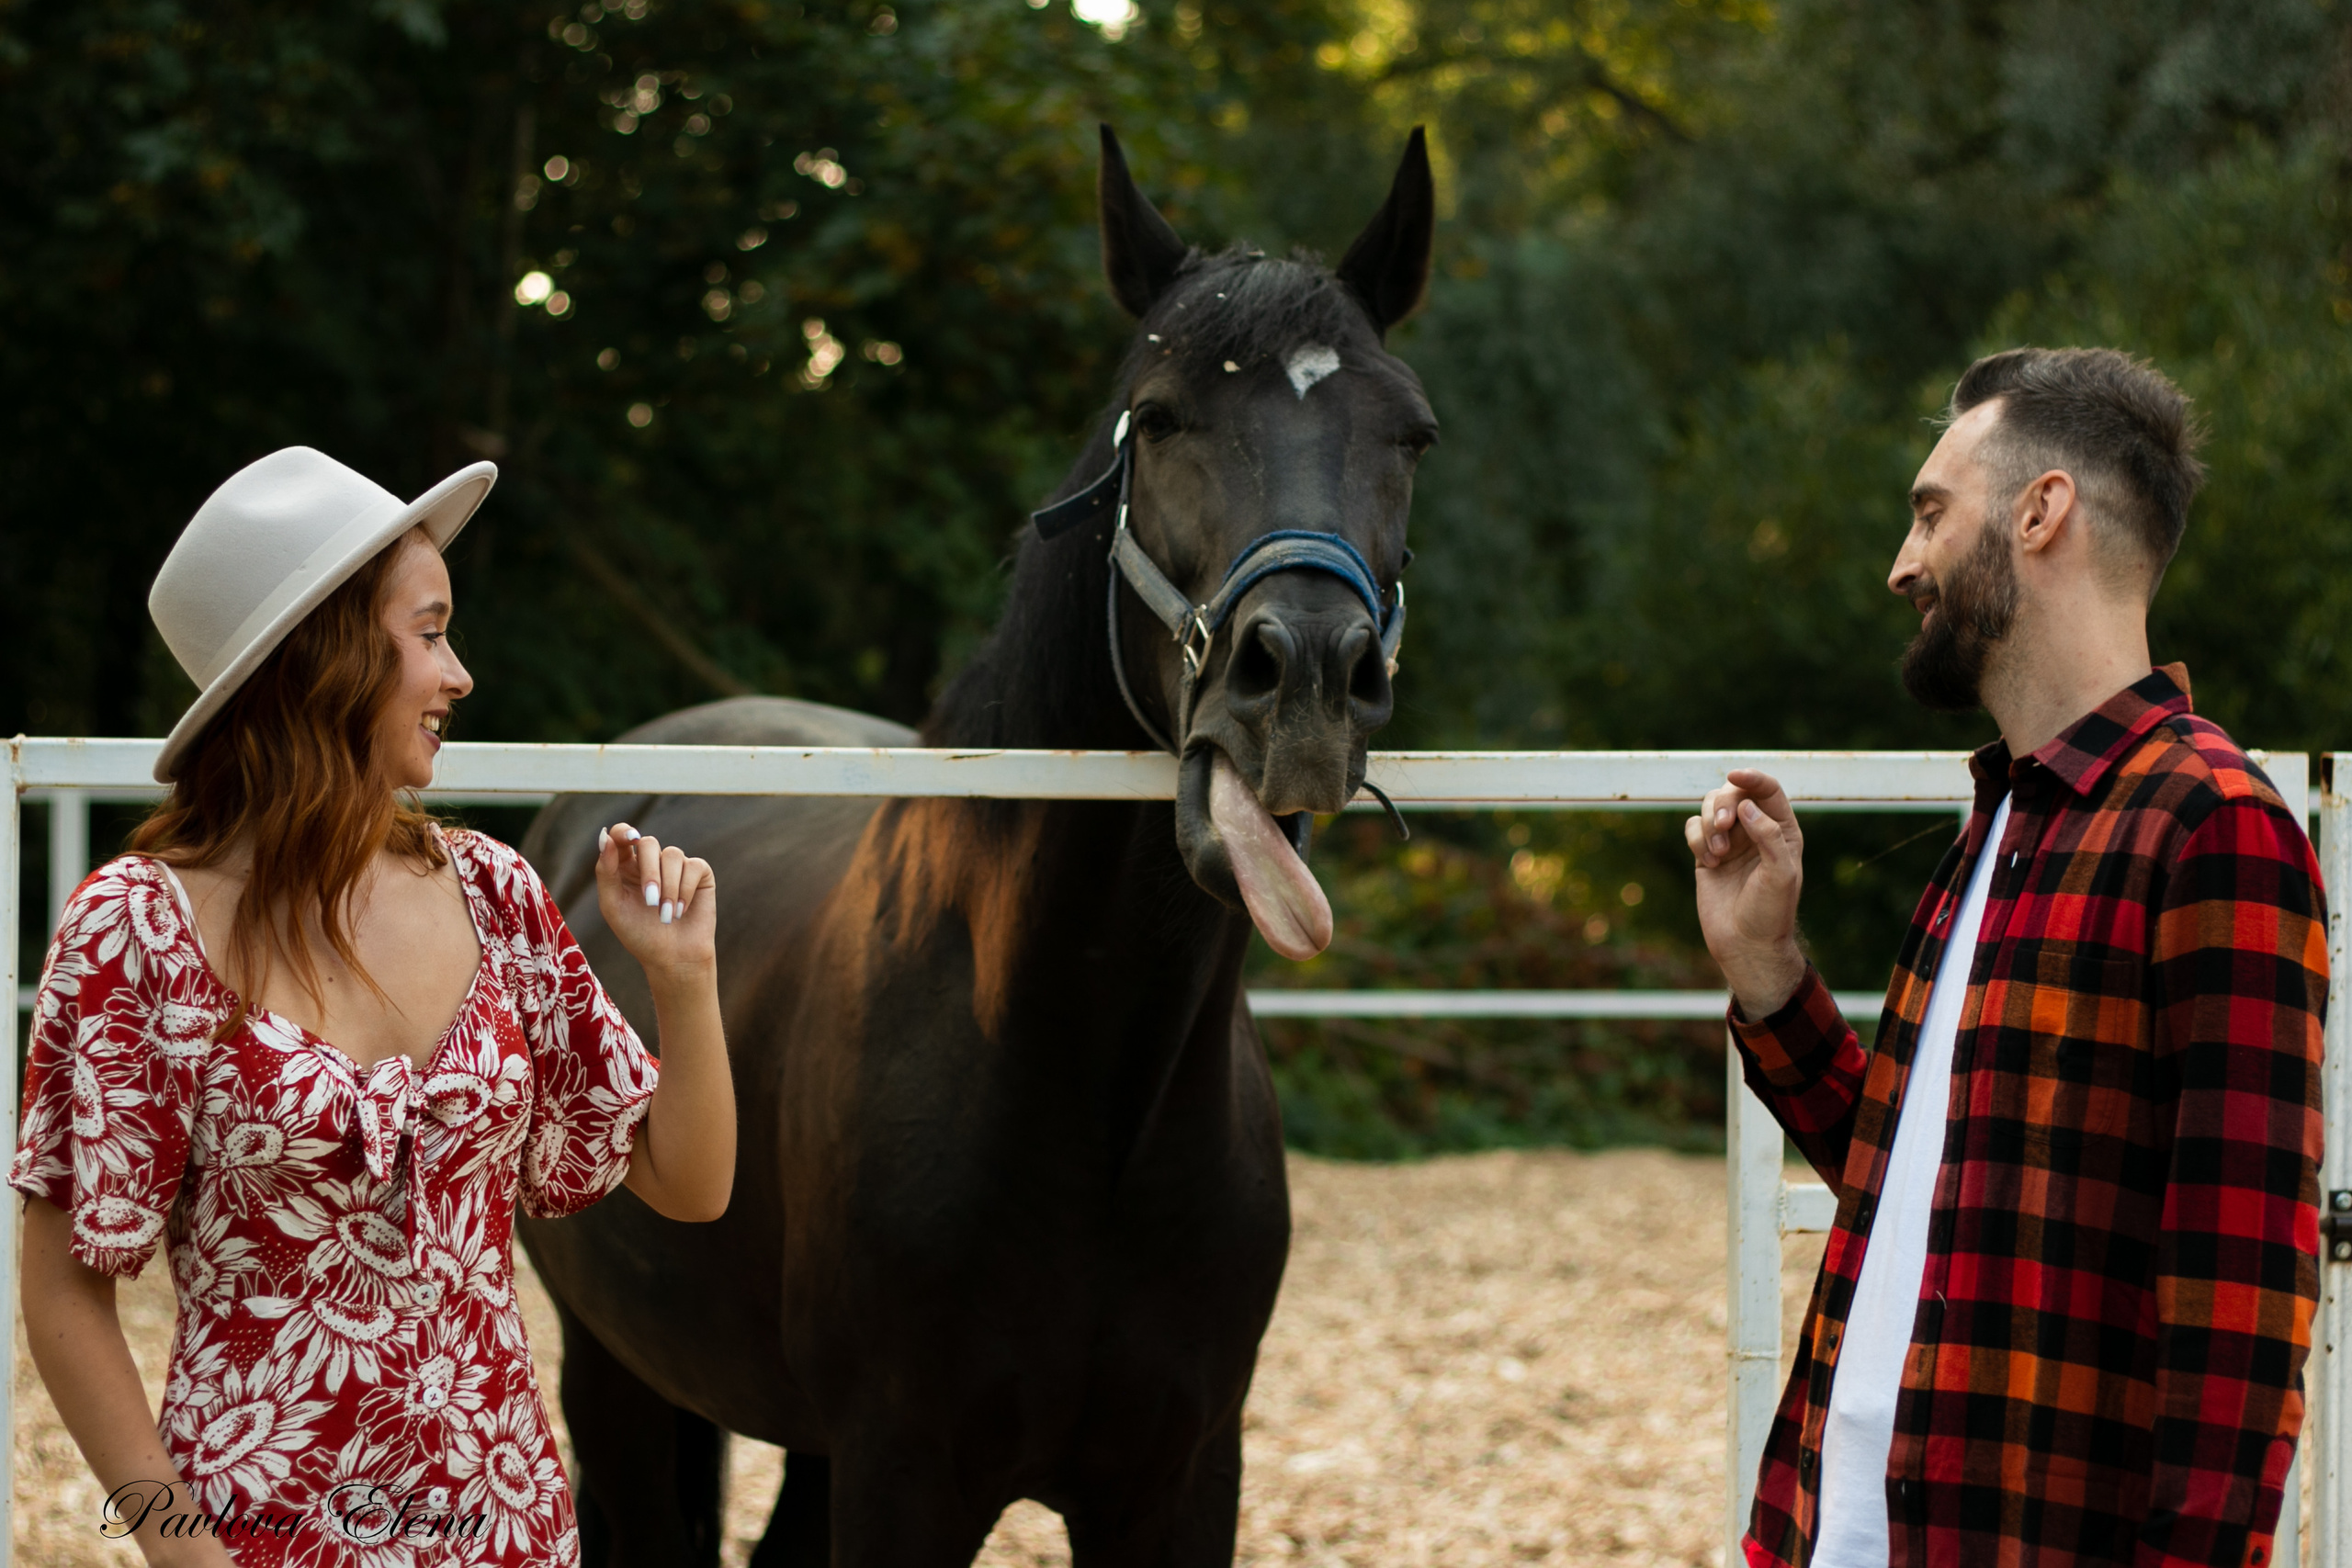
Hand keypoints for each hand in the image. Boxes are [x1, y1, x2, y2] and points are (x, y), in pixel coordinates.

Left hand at [594, 823, 716, 983]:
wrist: (672, 958)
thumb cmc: (638, 934)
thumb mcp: (612, 905)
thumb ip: (606, 871)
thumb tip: (605, 836)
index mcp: (625, 866)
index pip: (622, 835)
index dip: (624, 832)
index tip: (631, 840)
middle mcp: (651, 862)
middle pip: (648, 843)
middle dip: (649, 872)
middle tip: (650, 901)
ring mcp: (676, 866)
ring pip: (672, 854)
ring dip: (668, 887)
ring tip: (666, 915)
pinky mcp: (699, 874)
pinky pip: (693, 866)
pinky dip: (685, 890)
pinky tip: (681, 910)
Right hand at [1685, 768, 1807, 1017]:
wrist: (1746, 944)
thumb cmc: (1770, 912)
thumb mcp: (1780, 873)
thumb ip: (1767, 836)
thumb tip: (1746, 805)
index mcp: (1781, 830)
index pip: (1767, 791)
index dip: (1752, 777)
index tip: (1735, 775)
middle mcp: (1755, 830)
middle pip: (1733, 794)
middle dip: (1723, 806)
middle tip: (1722, 828)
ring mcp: (1729, 841)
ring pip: (1709, 808)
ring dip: (1708, 825)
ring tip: (1717, 854)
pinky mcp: (1706, 854)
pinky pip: (1693, 828)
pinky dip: (1696, 840)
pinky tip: (1709, 863)